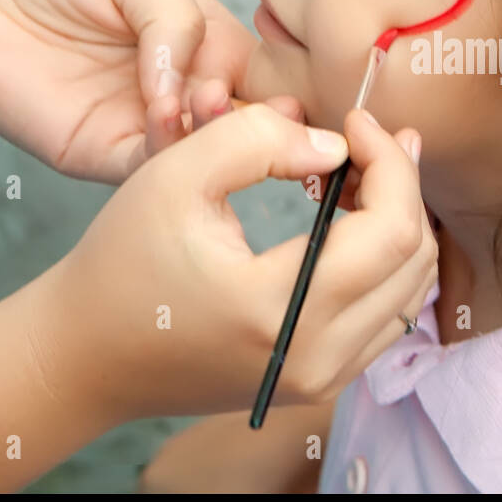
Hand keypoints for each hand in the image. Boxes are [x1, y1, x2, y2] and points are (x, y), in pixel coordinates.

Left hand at [0, 0, 259, 182]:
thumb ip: (176, 15)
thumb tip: (194, 82)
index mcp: (204, 38)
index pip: (267, 72)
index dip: (284, 82)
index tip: (288, 80)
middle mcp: (185, 86)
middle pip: (251, 119)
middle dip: (262, 116)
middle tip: (247, 95)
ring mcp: (149, 124)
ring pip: (209, 150)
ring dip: (216, 131)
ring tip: (202, 100)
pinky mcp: (108, 154)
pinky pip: (154, 169)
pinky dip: (169, 150)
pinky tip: (160, 113)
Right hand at [30, 104, 436, 421]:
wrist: (86, 355)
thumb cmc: (121, 262)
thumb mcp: (174, 176)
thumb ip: (258, 143)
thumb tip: (337, 147)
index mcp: (280, 311)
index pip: (390, 230)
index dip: (390, 162)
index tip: (356, 121)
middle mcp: (314, 358)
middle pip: (414, 260)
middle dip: (403, 186)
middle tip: (369, 138)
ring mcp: (322, 378)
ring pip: (412, 290)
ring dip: (400, 222)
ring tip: (362, 172)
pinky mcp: (318, 380)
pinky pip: (388, 315)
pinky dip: (386, 261)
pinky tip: (353, 219)